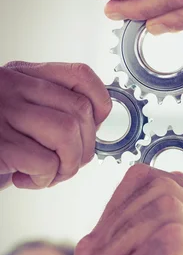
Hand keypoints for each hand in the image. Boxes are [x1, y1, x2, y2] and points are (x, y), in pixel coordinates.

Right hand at [0, 62, 110, 189]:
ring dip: (68, 165)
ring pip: (67, 134)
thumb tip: (97, 126)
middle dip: (85, 148)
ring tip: (49, 174)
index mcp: (23, 75)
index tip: (95, 126)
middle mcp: (11, 87)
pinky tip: (24, 179)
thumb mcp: (21, 112)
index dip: (101, 103)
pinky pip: (45, 162)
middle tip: (66, 164)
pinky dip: (44, 179)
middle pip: (80, 111)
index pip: (80, 75)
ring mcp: (2, 113)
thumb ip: (52, 108)